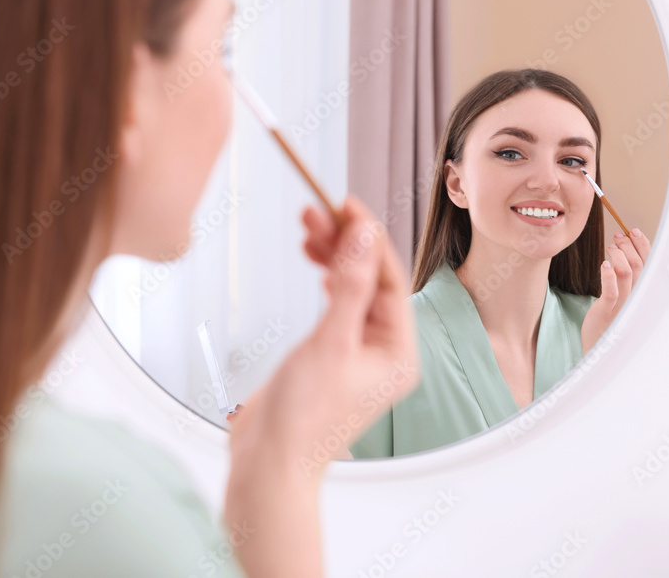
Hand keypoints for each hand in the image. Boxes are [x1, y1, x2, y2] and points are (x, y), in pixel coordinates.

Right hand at [226, 196, 417, 478]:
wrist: (270, 462)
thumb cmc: (304, 420)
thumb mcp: (331, 343)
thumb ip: (349, 287)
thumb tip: (363, 239)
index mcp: (397, 351)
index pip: (389, 278)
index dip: (368, 238)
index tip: (346, 206)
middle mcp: (382, 350)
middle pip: (369, 279)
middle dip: (345, 243)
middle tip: (318, 213)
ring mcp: (356, 352)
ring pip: (351, 288)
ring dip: (332, 257)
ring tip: (308, 229)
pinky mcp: (331, 354)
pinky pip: (336, 304)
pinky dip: (326, 280)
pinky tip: (319, 266)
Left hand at [581, 228, 651, 353]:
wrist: (601, 347)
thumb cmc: (611, 319)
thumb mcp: (622, 297)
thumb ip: (626, 277)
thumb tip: (625, 250)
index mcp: (643, 292)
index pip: (650, 264)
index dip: (643, 245)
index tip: (633, 231)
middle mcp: (638, 297)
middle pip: (639, 265)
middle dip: (629, 246)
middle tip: (618, 236)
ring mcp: (624, 305)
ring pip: (626, 273)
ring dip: (618, 255)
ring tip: (609, 248)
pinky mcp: (608, 311)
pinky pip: (611, 291)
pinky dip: (608, 274)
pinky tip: (603, 264)